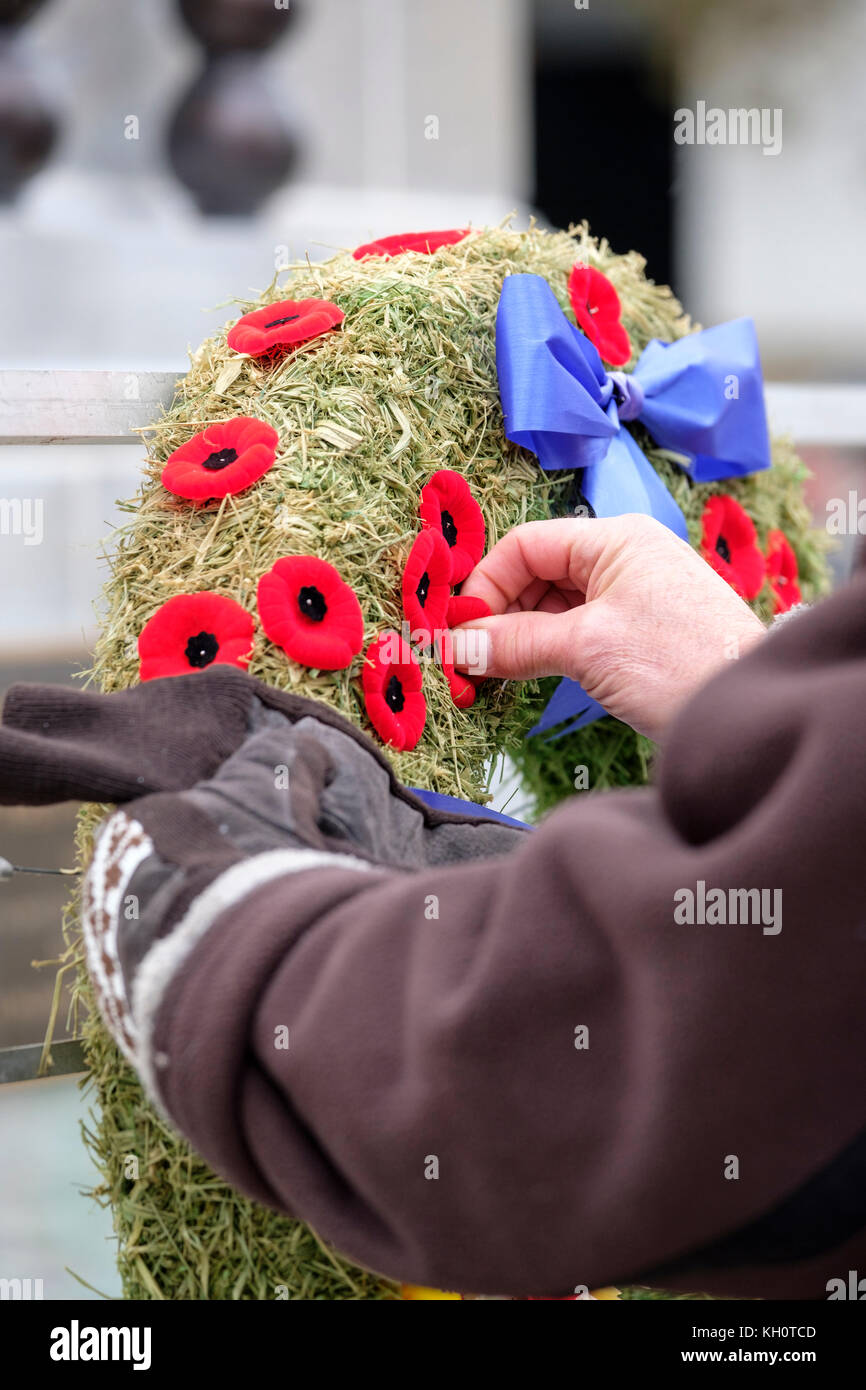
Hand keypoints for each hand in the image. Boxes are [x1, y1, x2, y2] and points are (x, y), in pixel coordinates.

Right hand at [450, 514, 765, 740]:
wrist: (749, 711)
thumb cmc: (679, 663)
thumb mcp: (587, 648)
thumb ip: (516, 644)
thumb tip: (456, 647)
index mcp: (615, 540)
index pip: (526, 545)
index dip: (486, 585)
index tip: (460, 630)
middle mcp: (623, 559)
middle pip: (536, 575)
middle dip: (499, 615)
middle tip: (469, 660)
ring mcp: (632, 598)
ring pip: (554, 608)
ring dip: (520, 638)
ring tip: (493, 674)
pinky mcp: (637, 637)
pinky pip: (575, 633)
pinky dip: (546, 652)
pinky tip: (525, 677)